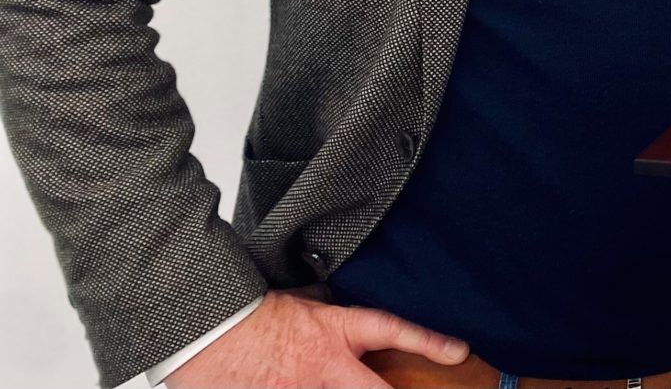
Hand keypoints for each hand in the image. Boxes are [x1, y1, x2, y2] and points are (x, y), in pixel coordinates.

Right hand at [168, 289, 468, 387]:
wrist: (203, 330)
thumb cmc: (249, 312)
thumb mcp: (300, 299)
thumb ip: (327, 305)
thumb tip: (342, 300)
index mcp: (335, 332)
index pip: (394, 330)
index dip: (430, 341)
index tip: (459, 351)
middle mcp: (325, 369)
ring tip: (312, 376)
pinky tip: (287, 384)